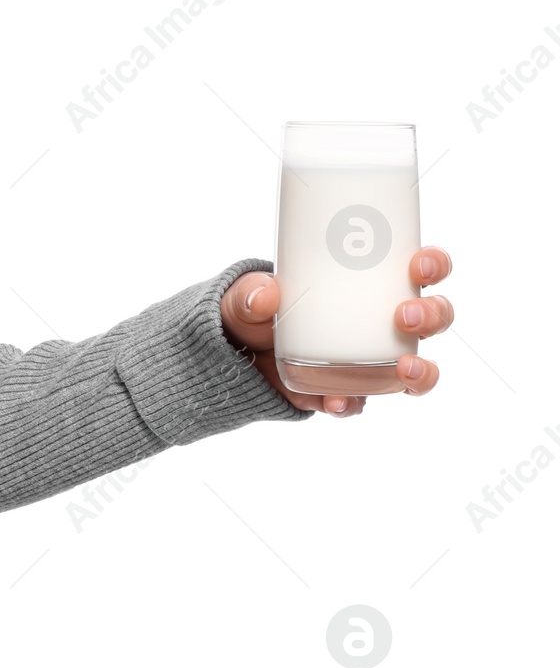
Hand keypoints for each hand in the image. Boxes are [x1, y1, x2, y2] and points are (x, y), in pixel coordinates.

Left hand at [220, 247, 454, 416]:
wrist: (234, 354)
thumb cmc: (254, 309)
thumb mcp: (246, 295)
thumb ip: (250, 292)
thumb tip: (265, 294)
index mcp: (367, 284)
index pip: (417, 269)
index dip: (431, 265)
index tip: (419, 264)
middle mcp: (380, 323)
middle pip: (432, 317)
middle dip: (433, 315)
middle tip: (406, 315)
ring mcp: (370, 360)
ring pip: (417, 366)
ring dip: (422, 370)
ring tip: (405, 367)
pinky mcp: (347, 391)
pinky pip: (363, 401)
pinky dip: (353, 403)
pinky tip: (338, 401)